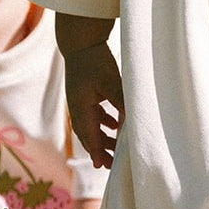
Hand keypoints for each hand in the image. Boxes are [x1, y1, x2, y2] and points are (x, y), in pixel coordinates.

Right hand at [62, 40, 123, 168]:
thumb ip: (122, 103)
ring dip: (101, 137)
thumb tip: (131, 123)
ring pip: (90, 125)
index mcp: (81, 106)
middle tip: (110, 164)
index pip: (89, 135)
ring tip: (115, 147)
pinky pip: (92, 114)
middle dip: (99, 149)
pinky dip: (102, 122)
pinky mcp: (84, 93)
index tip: (101, 166)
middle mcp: (77, 106)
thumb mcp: (112, 83)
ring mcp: (79, 100)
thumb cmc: (96, 60)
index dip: (96, 152)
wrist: (81, 41)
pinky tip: (113, 125)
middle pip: (88, 134)